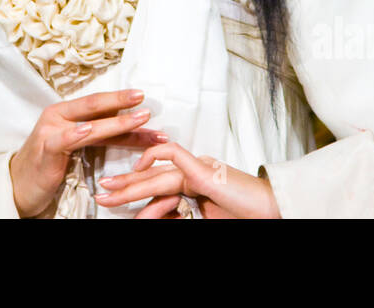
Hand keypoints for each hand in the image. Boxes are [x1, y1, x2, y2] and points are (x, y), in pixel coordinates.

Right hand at [9, 89, 167, 218]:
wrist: (19, 184)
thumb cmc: (51, 163)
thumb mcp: (80, 146)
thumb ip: (102, 135)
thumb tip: (135, 127)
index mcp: (67, 112)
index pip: (99, 105)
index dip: (122, 102)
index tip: (146, 99)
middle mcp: (58, 116)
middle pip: (94, 105)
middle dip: (122, 102)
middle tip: (146, 102)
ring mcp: (50, 131)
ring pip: (88, 123)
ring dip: (116, 122)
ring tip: (138, 119)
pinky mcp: (45, 149)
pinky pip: (61, 140)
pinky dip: (75, 133)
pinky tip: (87, 129)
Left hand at [92, 140, 281, 218]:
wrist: (272, 212)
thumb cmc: (243, 215)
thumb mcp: (201, 217)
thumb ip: (178, 215)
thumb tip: (150, 217)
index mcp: (194, 184)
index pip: (158, 187)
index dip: (136, 192)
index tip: (115, 199)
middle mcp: (194, 172)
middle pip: (152, 179)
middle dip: (125, 186)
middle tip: (101, 192)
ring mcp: (198, 169)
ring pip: (156, 173)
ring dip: (130, 183)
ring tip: (109, 190)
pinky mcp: (203, 170)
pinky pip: (174, 156)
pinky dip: (155, 157)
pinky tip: (139, 164)